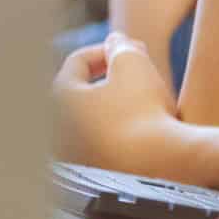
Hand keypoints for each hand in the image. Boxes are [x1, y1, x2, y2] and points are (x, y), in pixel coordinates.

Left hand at [53, 33, 183, 175]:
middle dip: (111, 77)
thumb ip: (120, 46)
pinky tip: (143, 131)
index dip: (108, 49)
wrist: (162, 168)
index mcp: (60, 98)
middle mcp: (57, 129)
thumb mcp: (133, 63)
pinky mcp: (91, 176)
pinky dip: (119, 132)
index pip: (77, 61)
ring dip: (115, 104)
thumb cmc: (144, 112)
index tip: (135, 51)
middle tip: (141, 73)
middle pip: (83, 90)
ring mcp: (72, 156)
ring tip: (145, 102)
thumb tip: (115, 42)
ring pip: (93, 118)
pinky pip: (103, 144)